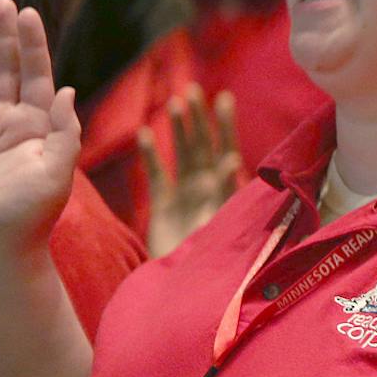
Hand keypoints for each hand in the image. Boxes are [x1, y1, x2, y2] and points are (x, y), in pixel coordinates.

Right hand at [0, 0, 78, 253]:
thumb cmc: (34, 211)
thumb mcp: (60, 170)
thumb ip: (65, 130)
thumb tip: (68, 90)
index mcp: (41, 124)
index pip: (37, 74)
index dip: (33, 44)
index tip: (31, 14)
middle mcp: (14, 121)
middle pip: (9, 69)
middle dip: (7, 37)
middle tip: (5, 3)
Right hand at [140, 85, 241, 256]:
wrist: (189, 287)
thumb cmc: (217, 258)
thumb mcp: (224, 222)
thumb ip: (226, 190)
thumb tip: (232, 158)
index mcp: (227, 191)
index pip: (227, 150)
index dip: (225, 126)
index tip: (225, 98)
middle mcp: (208, 189)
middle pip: (202, 147)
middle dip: (198, 119)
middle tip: (193, 90)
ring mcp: (185, 196)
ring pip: (181, 156)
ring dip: (178, 129)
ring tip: (176, 102)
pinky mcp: (163, 207)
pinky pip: (157, 176)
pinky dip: (149, 155)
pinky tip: (144, 132)